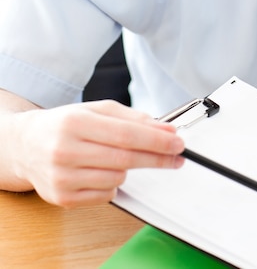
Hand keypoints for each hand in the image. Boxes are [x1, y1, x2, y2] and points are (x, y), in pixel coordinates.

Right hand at [9, 100, 184, 206]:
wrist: (26, 145)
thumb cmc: (67, 124)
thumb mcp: (98, 110)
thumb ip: (134, 118)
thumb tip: (166, 130)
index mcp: (76, 122)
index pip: (127, 134)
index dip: (157, 141)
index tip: (177, 143)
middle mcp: (65, 150)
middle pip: (126, 158)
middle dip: (157, 158)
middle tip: (176, 156)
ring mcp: (62, 177)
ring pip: (117, 178)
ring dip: (129, 169)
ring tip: (118, 156)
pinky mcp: (62, 198)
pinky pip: (105, 194)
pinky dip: (113, 183)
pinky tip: (101, 170)